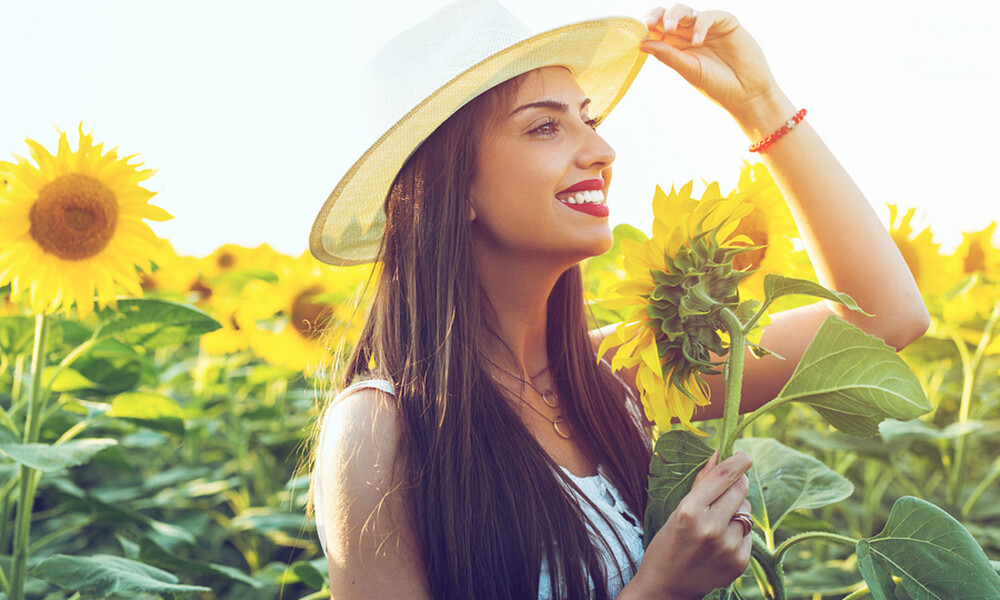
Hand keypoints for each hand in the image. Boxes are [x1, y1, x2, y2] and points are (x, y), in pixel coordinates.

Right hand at [631, 451, 753, 599]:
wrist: (666, 588)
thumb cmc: (666, 544)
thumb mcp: (677, 511)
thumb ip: (701, 484)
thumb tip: (719, 454)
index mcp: (689, 512)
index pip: (723, 477)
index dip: (738, 462)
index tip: (745, 455)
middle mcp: (711, 528)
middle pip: (740, 490)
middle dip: (737, 483)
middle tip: (729, 486)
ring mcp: (728, 547)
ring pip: (747, 511)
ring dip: (737, 509)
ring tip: (718, 521)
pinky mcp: (740, 562)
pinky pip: (749, 532)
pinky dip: (739, 531)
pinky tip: (721, 540)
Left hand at [640, 5, 780, 120]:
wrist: (746, 92)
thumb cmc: (716, 85)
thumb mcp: (688, 70)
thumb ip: (667, 55)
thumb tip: (641, 43)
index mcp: (677, 45)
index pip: (658, 29)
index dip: (648, 27)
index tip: (638, 31)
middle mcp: (690, 33)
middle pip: (668, 16)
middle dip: (657, 16)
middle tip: (649, 24)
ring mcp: (707, 26)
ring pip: (685, 11)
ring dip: (673, 16)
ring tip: (668, 29)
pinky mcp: (725, 22)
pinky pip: (708, 16)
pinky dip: (700, 25)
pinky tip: (697, 41)